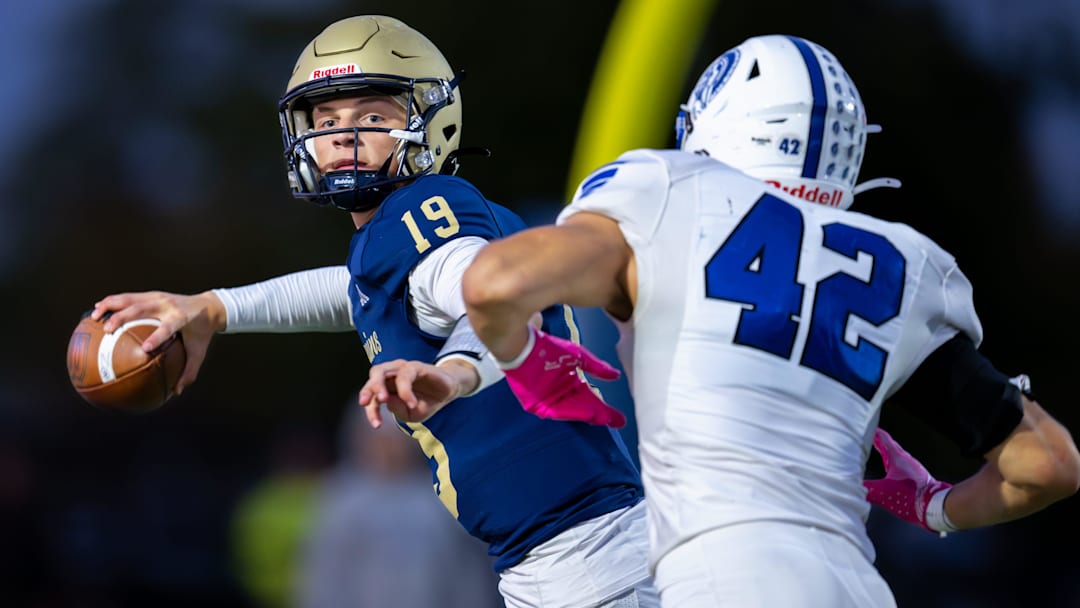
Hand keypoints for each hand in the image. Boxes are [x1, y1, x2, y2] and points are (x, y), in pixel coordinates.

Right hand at [91, 290, 225, 394]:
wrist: (208, 305)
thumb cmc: (202, 332)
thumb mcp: (199, 351)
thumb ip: (189, 371)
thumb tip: (176, 392)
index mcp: (181, 318)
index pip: (168, 327)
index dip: (157, 337)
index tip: (145, 349)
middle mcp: (167, 305)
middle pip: (141, 309)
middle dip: (122, 318)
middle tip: (107, 331)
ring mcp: (157, 297)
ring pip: (129, 298)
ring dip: (110, 306)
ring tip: (93, 317)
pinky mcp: (151, 294)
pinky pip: (128, 297)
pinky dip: (112, 302)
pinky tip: (97, 309)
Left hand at [359, 359, 471, 427]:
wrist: (449, 391)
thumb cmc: (426, 402)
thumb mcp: (412, 414)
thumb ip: (398, 410)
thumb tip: (387, 402)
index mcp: (386, 386)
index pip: (371, 395)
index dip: (371, 410)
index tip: (377, 425)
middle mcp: (391, 374)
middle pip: (373, 376)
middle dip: (367, 389)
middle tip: (365, 403)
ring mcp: (402, 369)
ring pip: (382, 370)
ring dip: (378, 385)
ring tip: (382, 399)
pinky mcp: (416, 366)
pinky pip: (405, 375)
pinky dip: (405, 390)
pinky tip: (411, 403)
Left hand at [501, 327, 625, 427]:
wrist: (523, 345)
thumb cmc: (548, 348)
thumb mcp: (578, 357)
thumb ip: (597, 368)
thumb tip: (616, 375)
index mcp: (571, 384)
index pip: (592, 399)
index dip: (606, 409)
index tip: (621, 418)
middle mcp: (562, 395)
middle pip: (585, 408)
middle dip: (601, 415)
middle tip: (618, 422)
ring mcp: (549, 401)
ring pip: (574, 411)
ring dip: (590, 415)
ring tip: (605, 418)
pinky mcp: (537, 405)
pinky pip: (558, 411)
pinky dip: (574, 412)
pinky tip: (588, 412)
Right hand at [864, 428, 952, 532]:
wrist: (935, 506)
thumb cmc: (912, 497)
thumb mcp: (884, 492)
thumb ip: (867, 489)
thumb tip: (853, 487)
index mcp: (897, 458)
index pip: (883, 439)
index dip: (874, 433)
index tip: (867, 427)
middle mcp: (905, 460)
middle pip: (889, 445)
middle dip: (879, 441)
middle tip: (870, 437)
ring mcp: (912, 468)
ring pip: (896, 454)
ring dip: (886, 451)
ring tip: (879, 450)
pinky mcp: (916, 477)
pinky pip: (900, 464)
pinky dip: (892, 461)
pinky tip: (891, 470)